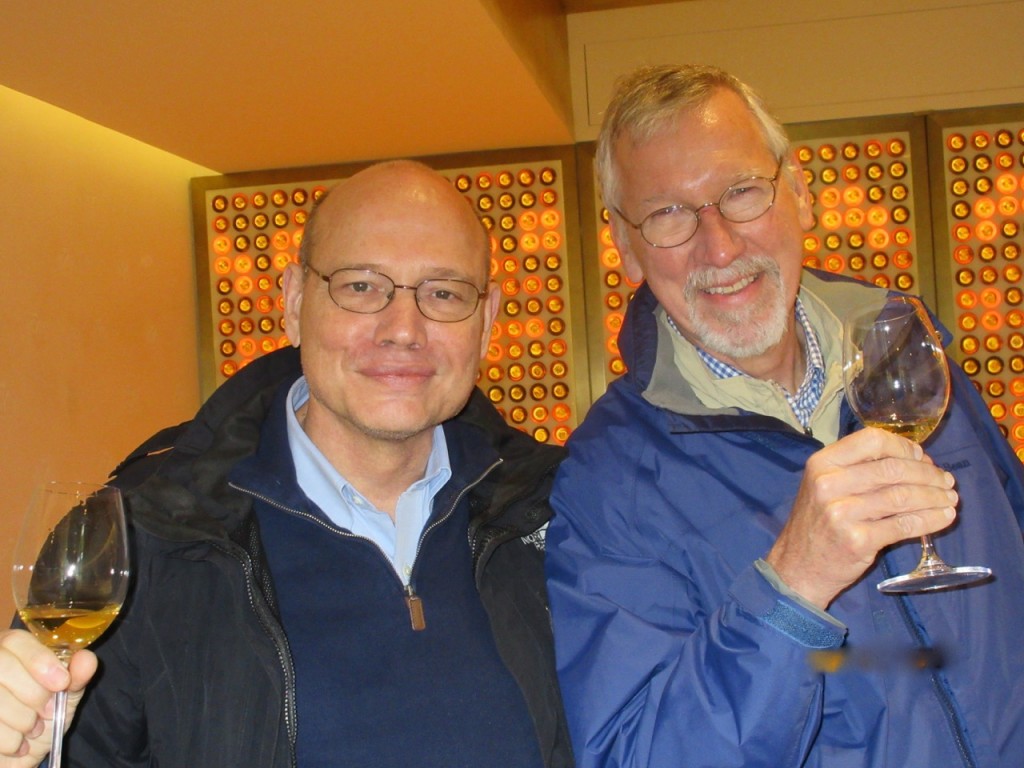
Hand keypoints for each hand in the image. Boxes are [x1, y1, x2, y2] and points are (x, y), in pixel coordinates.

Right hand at [0, 630, 96, 766]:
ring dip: (22, 719)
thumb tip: (86, 659)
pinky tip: (18, 742)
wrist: (20, 755)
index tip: (61, 682)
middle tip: (47, 710)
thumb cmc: (41, 719)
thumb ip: (76, 677)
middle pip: (2, 666)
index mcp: (11, 651)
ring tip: (34, 728)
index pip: (16, 640)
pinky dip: (10, 740)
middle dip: (32, 692)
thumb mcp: (64, 697)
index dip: (39, 660)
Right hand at [765, 428, 958, 609]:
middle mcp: (829, 484)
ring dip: (934, 497)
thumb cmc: (818, 523)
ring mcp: (842, 513)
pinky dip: (930, 520)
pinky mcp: (857, 540)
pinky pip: (904, 525)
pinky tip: (943, 517)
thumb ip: (860, 469)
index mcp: (822, 463)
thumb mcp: (825, 485)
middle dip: (928, 474)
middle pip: (893, 469)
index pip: (872, 441)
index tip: (923, 457)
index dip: (904, 446)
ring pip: (902, 496)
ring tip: (950, 499)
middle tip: (946, 481)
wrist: (798, 567)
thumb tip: (917, 460)